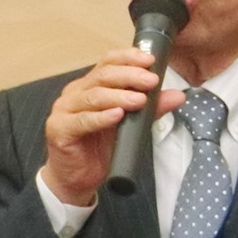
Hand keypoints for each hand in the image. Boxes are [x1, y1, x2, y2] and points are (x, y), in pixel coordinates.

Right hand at [41, 47, 184, 205]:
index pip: (108, 62)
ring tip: (140, 100)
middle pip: (102, 75)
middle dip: (130, 76)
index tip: (150, 60)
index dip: (128, 58)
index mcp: (90, 85)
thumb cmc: (99, 148)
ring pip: (94, 96)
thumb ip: (150, 109)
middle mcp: (75, 92)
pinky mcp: (59, 129)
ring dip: (119, 96)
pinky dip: (101, 117)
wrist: (76, 179)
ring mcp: (64, 110)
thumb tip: (177, 95)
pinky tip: (117, 115)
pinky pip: (82, 120)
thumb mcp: (130, 125)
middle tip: (151, 81)